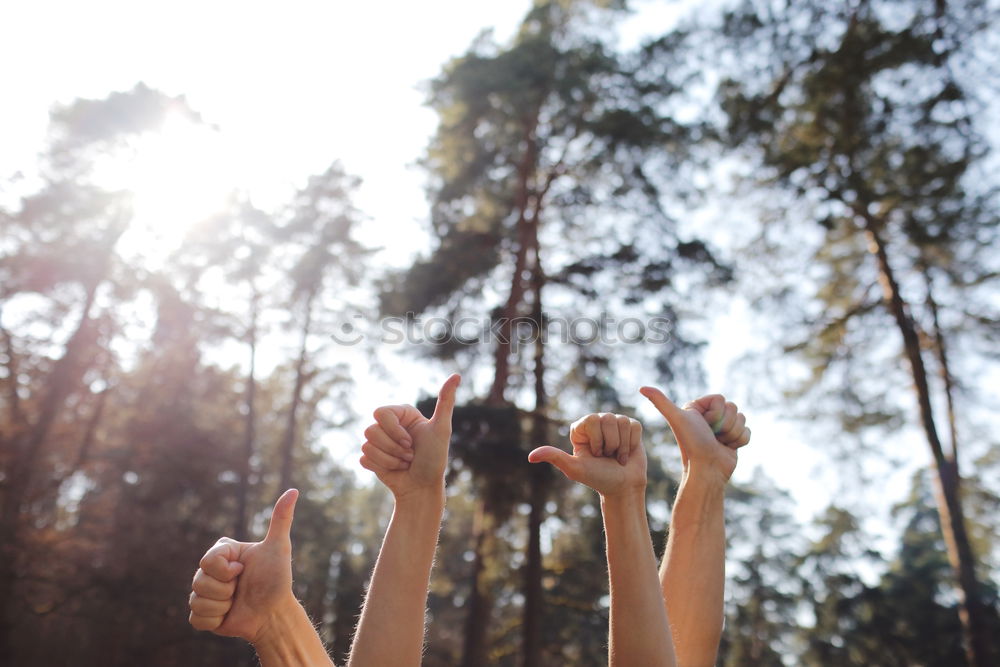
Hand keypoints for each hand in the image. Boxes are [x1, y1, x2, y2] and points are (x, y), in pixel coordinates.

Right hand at [188, 489, 298, 642]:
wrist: (274, 614)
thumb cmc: (277, 580)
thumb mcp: (279, 548)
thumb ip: (281, 519)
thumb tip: (294, 490)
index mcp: (223, 552)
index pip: (208, 560)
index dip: (226, 570)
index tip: (244, 570)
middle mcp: (211, 571)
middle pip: (199, 581)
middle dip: (225, 590)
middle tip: (241, 589)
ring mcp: (206, 592)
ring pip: (196, 600)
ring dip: (221, 606)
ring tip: (236, 602)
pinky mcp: (203, 614)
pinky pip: (196, 619)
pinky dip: (214, 620)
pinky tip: (228, 616)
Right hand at [359, 374, 459, 499]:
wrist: (423, 487)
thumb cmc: (434, 459)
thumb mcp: (441, 429)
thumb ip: (446, 401)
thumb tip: (456, 375)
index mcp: (401, 415)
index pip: (380, 413)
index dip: (393, 431)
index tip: (410, 442)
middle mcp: (388, 426)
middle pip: (370, 430)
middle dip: (393, 448)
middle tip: (410, 455)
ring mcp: (378, 442)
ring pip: (367, 445)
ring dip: (389, 459)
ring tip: (404, 463)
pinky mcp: (371, 457)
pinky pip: (364, 458)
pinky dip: (381, 467)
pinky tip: (395, 469)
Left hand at [528, 413, 645, 497]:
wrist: (622, 487)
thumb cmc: (597, 478)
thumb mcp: (574, 469)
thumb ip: (554, 457)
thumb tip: (530, 457)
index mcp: (581, 429)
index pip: (592, 419)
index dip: (597, 439)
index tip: (595, 454)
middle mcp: (597, 422)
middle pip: (608, 418)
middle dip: (610, 443)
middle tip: (606, 456)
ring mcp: (615, 424)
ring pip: (622, 421)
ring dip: (621, 445)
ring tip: (616, 456)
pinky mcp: (631, 428)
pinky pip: (634, 426)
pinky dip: (632, 443)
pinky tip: (626, 454)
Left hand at [639, 387, 749, 481]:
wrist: (705, 469)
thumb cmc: (691, 444)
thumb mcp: (676, 419)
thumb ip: (660, 401)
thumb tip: (641, 387)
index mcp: (699, 407)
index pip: (720, 398)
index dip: (715, 413)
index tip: (703, 425)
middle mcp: (711, 416)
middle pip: (733, 407)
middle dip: (724, 424)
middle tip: (711, 436)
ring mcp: (724, 427)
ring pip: (742, 419)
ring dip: (731, 433)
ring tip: (717, 443)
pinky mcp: (735, 438)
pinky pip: (747, 432)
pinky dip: (739, 441)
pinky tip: (726, 448)